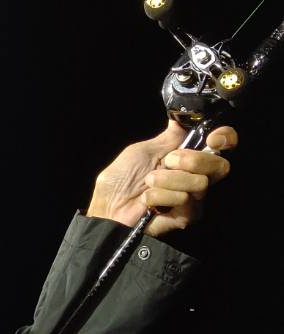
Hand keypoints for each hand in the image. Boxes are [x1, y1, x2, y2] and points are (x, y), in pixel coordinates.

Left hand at [86, 118, 236, 237]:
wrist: (107, 207)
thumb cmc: (121, 179)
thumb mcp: (144, 150)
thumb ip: (168, 137)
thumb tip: (182, 118)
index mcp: (188, 157)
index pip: (223, 145)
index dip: (225, 138)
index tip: (212, 138)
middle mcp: (195, 176)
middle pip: (219, 165)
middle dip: (191, 160)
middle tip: (167, 162)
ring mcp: (193, 198)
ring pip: (200, 182)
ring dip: (167, 179)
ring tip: (149, 183)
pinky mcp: (186, 216)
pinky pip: (185, 199)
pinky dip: (160, 195)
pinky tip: (148, 200)